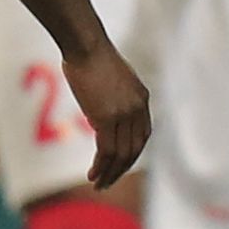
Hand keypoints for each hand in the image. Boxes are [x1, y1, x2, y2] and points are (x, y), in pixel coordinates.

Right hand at [62, 43, 151, 189]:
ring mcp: (124, 114)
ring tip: (99, 184)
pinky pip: (106, 150)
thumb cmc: (90, 53)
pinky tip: (92, 174)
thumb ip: (112, 95)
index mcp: (142, 98)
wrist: (85, 44)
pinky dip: (101, 166)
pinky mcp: (107, 118)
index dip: (131, 154)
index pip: (142, 135)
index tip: (118, 164)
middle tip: (108, 182)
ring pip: (121, 154)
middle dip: (122, 169)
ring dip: (110, 173)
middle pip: (135, 149)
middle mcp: (138, 108)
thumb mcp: (110, 76)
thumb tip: (100, 105)